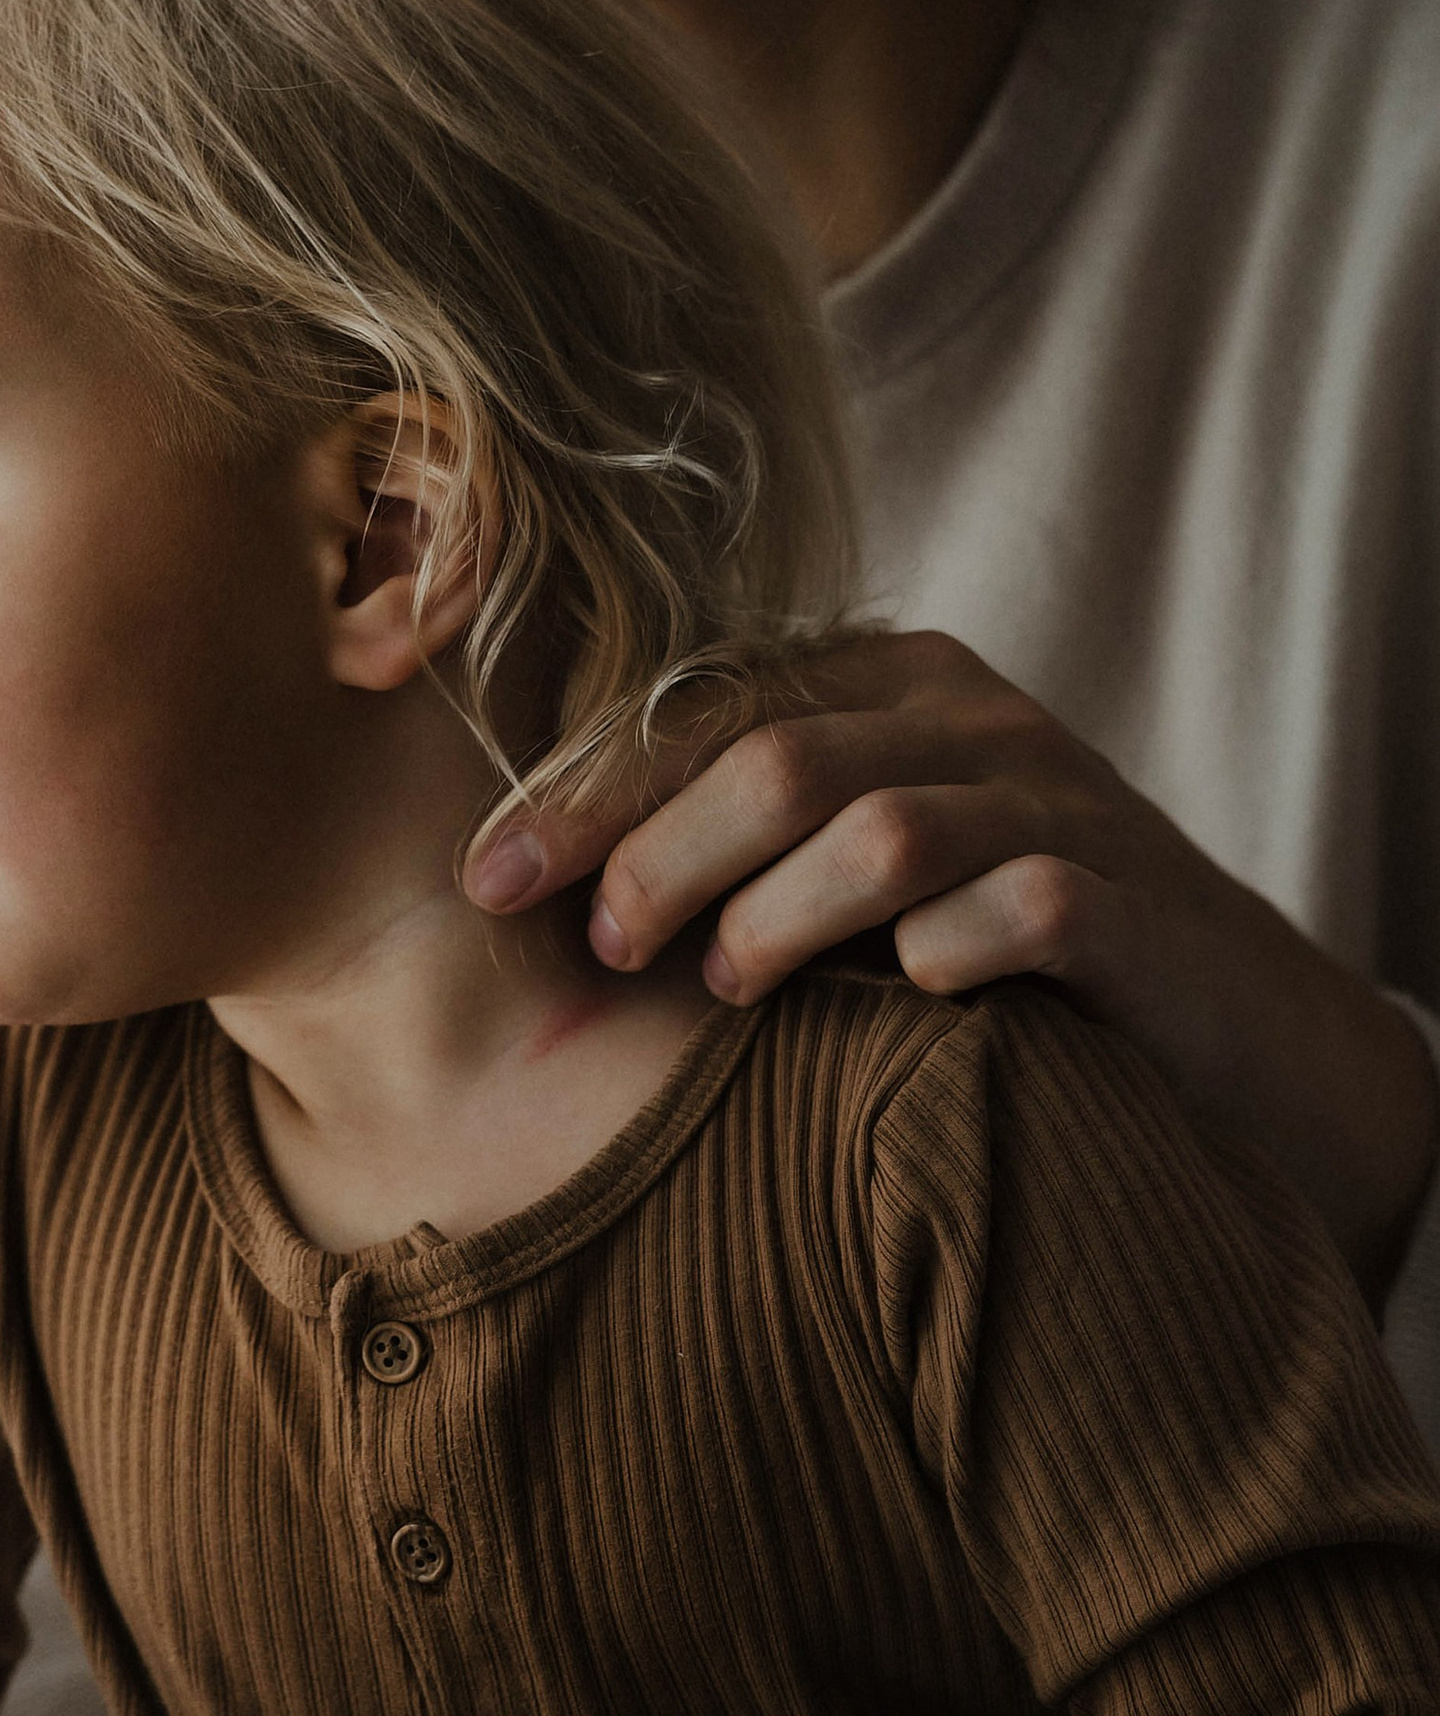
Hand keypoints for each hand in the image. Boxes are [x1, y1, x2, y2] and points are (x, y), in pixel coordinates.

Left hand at [465, 630, 1438, 1292]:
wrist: (1230, 1031)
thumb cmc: (997, 947)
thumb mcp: (864, 863)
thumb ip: (744, 832)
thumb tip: (539, 880)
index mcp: (891, 684)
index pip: (706, 705)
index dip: (584, 787)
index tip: (485, 877)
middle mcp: (974, 721)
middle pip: (774, 756)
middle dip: (656, 851)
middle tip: (596, 947)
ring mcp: (1062, 806)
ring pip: (878, 827)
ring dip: (772, 912)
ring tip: (718, 987)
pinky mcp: (1135, 906)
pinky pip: (1019, 908)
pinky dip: (939, 950)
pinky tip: (897, 996)